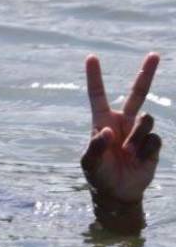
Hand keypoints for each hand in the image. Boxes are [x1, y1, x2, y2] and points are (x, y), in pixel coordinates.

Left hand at [82, 52, 161, 204]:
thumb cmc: (99, 175)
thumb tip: (108, 131)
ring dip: (138, 136)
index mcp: (102, 120)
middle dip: (146, 73)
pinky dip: (146, 151)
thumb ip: (96, 146)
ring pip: (147, 120)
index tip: (91, 57)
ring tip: (128, 152)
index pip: (98, 94)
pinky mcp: (153, 144)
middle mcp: (122, 122)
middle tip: (154, 54)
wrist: (118, 192)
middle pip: (137, 93)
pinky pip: (154, 140)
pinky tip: (138, 160)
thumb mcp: (91, 163)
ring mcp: (139, 132)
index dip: (95, 76)